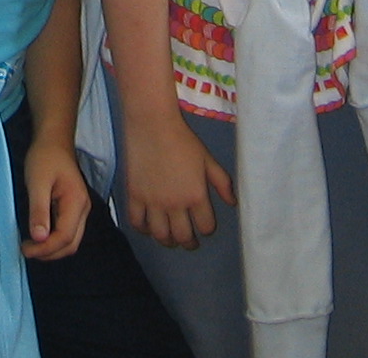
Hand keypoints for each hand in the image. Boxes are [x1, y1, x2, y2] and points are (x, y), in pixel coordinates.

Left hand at [20, 134, 91, 261]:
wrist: (54, 141)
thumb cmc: (44, 158)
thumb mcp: (37, 183)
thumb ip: (39, 210)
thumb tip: (39, 238)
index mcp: (76, 202)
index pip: (65, 237)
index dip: (45, 248)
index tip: (25, 249)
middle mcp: (84, 209)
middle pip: (71, 244)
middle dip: (49, 252)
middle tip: (26, 250)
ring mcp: (81, 210)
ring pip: (72, 241)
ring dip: (52, 249)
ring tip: (31, 245)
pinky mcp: (75, 209)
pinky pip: (69, 232)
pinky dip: (55, 240)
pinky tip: (40, 236)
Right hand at [121, 112, 232, 249]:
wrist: (153, 125)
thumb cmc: (183, 140)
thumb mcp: (208, 159)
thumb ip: (222, 183)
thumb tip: (233, 203)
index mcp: (196, 196)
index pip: (205, 226)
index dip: (207, 229)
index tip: (205, 227)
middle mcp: (175, 204)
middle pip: (183, 236)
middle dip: (188, 243)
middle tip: (189, 242)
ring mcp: (153, 202)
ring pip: (160, 235)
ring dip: (167, 241)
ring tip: (170, 240)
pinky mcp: (135, 196)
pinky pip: (137, 222)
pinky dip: (143, 229)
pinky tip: (148, 227)